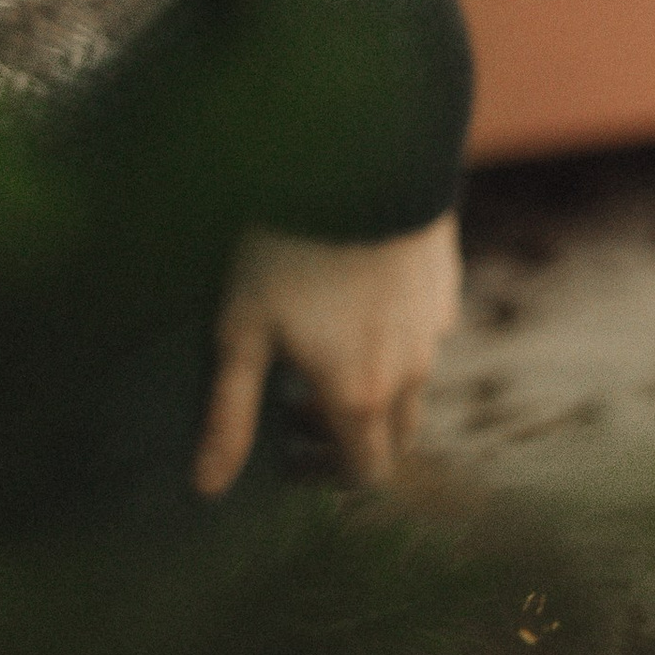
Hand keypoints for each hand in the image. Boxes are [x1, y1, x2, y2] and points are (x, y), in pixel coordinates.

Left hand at [194, 214, 461, 494]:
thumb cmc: (287, 251)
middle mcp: (410, 375)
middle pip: (395, 438)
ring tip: (325, 344)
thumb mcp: (242, 333)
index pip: (366, 474)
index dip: (327, 475)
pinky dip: (395, 339)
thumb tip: (209, 487)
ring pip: (412, 386)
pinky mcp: (445, 292)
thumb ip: (229, 415)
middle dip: (352, 436)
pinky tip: (357, 298)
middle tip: (298, 402)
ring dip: (374, 387)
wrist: (358, 167)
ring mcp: (435, 333)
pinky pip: (426, 335)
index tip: (289, 451)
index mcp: (359, 397)